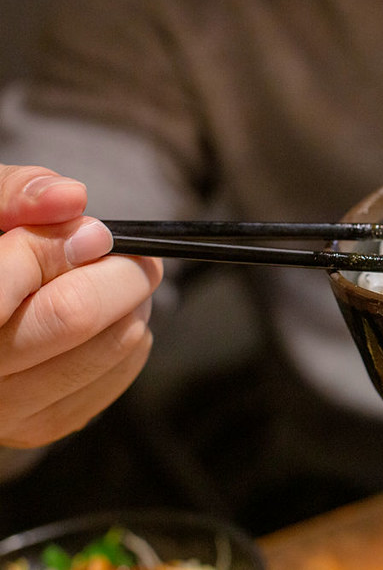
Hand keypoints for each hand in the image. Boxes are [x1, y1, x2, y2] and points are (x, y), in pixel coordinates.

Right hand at [0, 165, 162, 447]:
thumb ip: (16, 194)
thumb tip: (71, 200)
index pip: (10, 279)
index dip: (59, 248)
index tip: (92, 233)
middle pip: (72, 314)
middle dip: (118, 270)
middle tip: (130, 254)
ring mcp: (3, 410)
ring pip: (108, 345)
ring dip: (130, 302)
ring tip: (115, 281)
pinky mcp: (40, 427)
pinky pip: (119, 372)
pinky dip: (128, 333)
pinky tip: (108, 318)